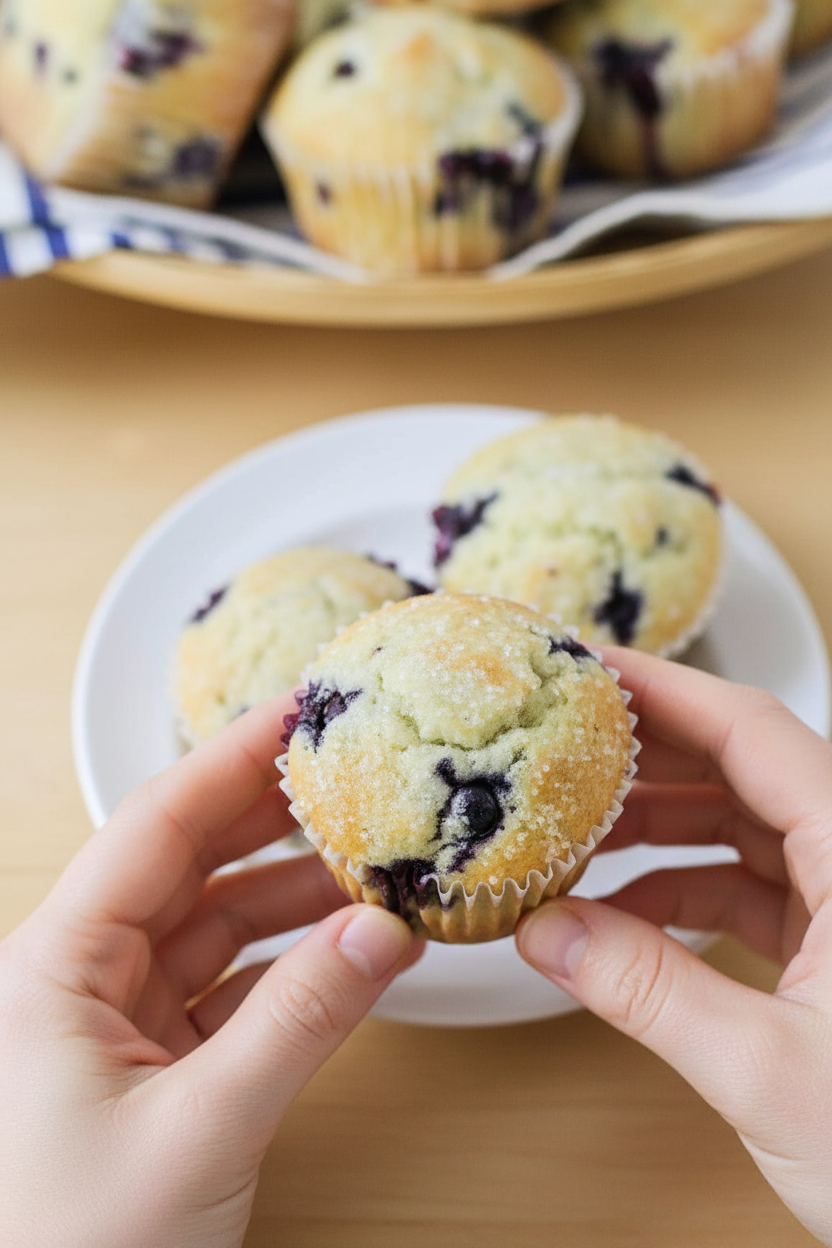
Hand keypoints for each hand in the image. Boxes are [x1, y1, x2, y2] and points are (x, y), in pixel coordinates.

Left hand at [0, 694, 418, 1247]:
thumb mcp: (197, 1130)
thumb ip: (298, 1023)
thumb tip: (385, 932)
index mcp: (55, 964)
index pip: (155, 824)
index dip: (232, 758)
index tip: (300, 709)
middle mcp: (79, 977)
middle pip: (187, 861)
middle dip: (270, 814)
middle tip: (351, 769)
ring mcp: (116, 1021)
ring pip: (215, 924)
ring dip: (292, 894)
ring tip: (372, 860)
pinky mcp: (152, 1067)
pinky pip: (229, 986)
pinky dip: (290, 965)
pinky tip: (347, 947)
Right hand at [517, 648, 831, 1245]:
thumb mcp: (770, 1070)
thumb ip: (650, 991)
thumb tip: (548, 934)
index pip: (753, 731)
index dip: (666, 690)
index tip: (590, 668)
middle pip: (745, 766)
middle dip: (649, 753)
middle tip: (562, 743)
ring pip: (747, 822)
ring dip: (661, 824)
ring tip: (577, 830)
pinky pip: (755, 883)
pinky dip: (685, 887)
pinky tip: (623, 912)